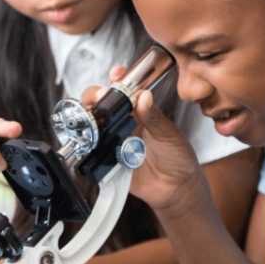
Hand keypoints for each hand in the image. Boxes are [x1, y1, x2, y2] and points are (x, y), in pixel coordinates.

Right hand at [81, 66, 203, 211]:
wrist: (175, 189)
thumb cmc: (177, 158)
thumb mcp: (169, 135)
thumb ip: (155, 117)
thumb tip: (144, 96)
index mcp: (139, 112)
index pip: (123, 90)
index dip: (117, 80)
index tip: (117, 74)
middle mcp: (123, 124)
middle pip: (100, 104)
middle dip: (94, 97)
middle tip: (100, 97)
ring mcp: (113, 141)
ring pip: (92, 125)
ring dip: (88, 119)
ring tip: (92, 118)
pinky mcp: (107, 160)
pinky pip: (92, 151)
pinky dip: (86, 145)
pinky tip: (89, 141)